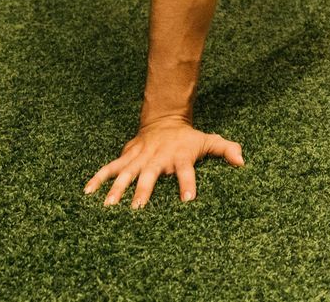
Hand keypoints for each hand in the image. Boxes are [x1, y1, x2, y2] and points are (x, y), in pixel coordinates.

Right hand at [84, 117, 245, 208]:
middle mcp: (159, 158)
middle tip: (137, 209)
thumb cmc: (188, 139)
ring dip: (117, 188)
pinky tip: (87, 192)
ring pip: (127, 173)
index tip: (188, 199)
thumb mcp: (209, 140)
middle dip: (145, 191)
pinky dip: (98, 178)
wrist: (164, 121)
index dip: (188, 183)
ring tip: (108, 206)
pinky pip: (110, 168)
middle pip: (151, 175)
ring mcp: (140, 157)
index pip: (186, 170)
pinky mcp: (126, 157)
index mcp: (180, 156)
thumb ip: (226, 150)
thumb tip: (242, 162)